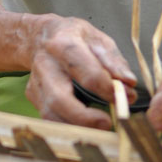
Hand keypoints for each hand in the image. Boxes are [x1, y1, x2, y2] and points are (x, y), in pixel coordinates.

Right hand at [25, 15, 136, 129]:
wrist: (42, 35)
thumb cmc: (73, 36)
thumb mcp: (98, 38)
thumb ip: (114, 61)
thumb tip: (128, 83)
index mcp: (64, 44)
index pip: (87, 73)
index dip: (108, 90)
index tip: (126, 97)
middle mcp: (45, 64)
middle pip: (59, 99)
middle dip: (85, 118)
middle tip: (107, 123)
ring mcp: (36, 81)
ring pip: (50, 114)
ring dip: (76, 126)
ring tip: (99, 127)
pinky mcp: (33, 95)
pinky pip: (49, 117)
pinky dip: (67, 125)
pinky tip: (84, 125)